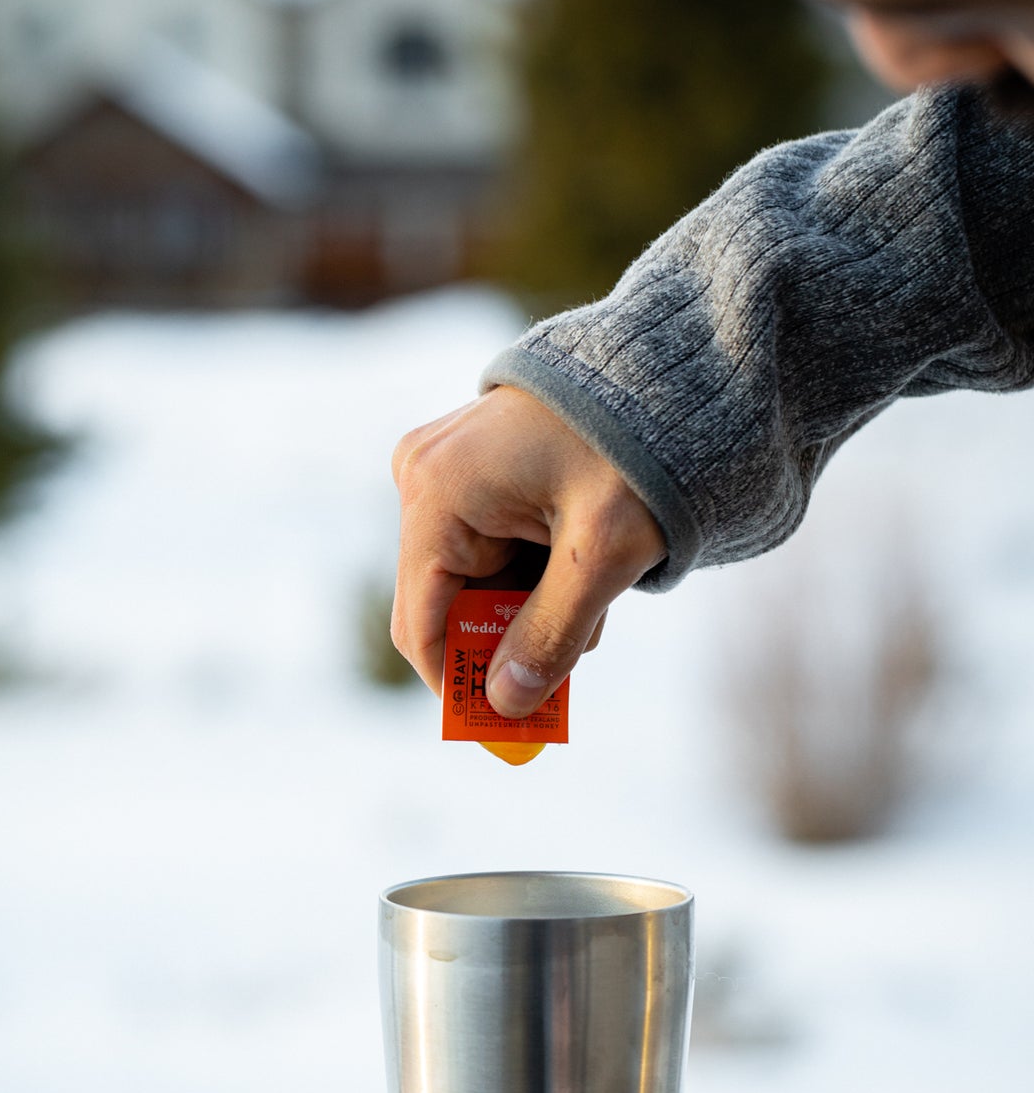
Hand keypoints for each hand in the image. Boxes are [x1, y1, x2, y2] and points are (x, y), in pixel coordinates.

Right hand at [390, 386, 666, 714]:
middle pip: (448, 605)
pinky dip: (535, 577)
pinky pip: (489, 549)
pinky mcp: (471, 469)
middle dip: (509, 644)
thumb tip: (506, 706)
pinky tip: (583, 572)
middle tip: (577, 659)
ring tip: (597, 603)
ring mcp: (444, 469)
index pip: (420, 625)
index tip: (508, 726)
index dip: (458, 685)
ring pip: (473, 582)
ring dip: (531, 612)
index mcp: (438, 493)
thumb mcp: (604, 555)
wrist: (672, 366)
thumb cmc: (640, 447)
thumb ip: (552, 635)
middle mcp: (423, 477)